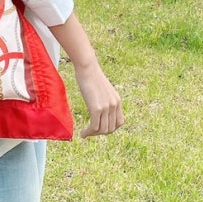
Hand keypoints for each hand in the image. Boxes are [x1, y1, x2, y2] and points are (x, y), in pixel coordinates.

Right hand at [47, 12, 123, 136]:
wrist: (87, 67)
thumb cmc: (91, 75)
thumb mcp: (102, 89)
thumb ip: (104, 100)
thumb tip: (99, 110)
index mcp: (117, 100)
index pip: (119, 122)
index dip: (110, 128)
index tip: (99, 127)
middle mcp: (114, 105)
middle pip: (111, 128)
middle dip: (100, 132)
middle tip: (90, 131)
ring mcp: (106, 107)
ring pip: (103, 130)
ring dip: (93, 134)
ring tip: (85, 133)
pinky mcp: (97, 108)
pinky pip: (94, 127)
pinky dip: (88, 133)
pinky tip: (82, 133)